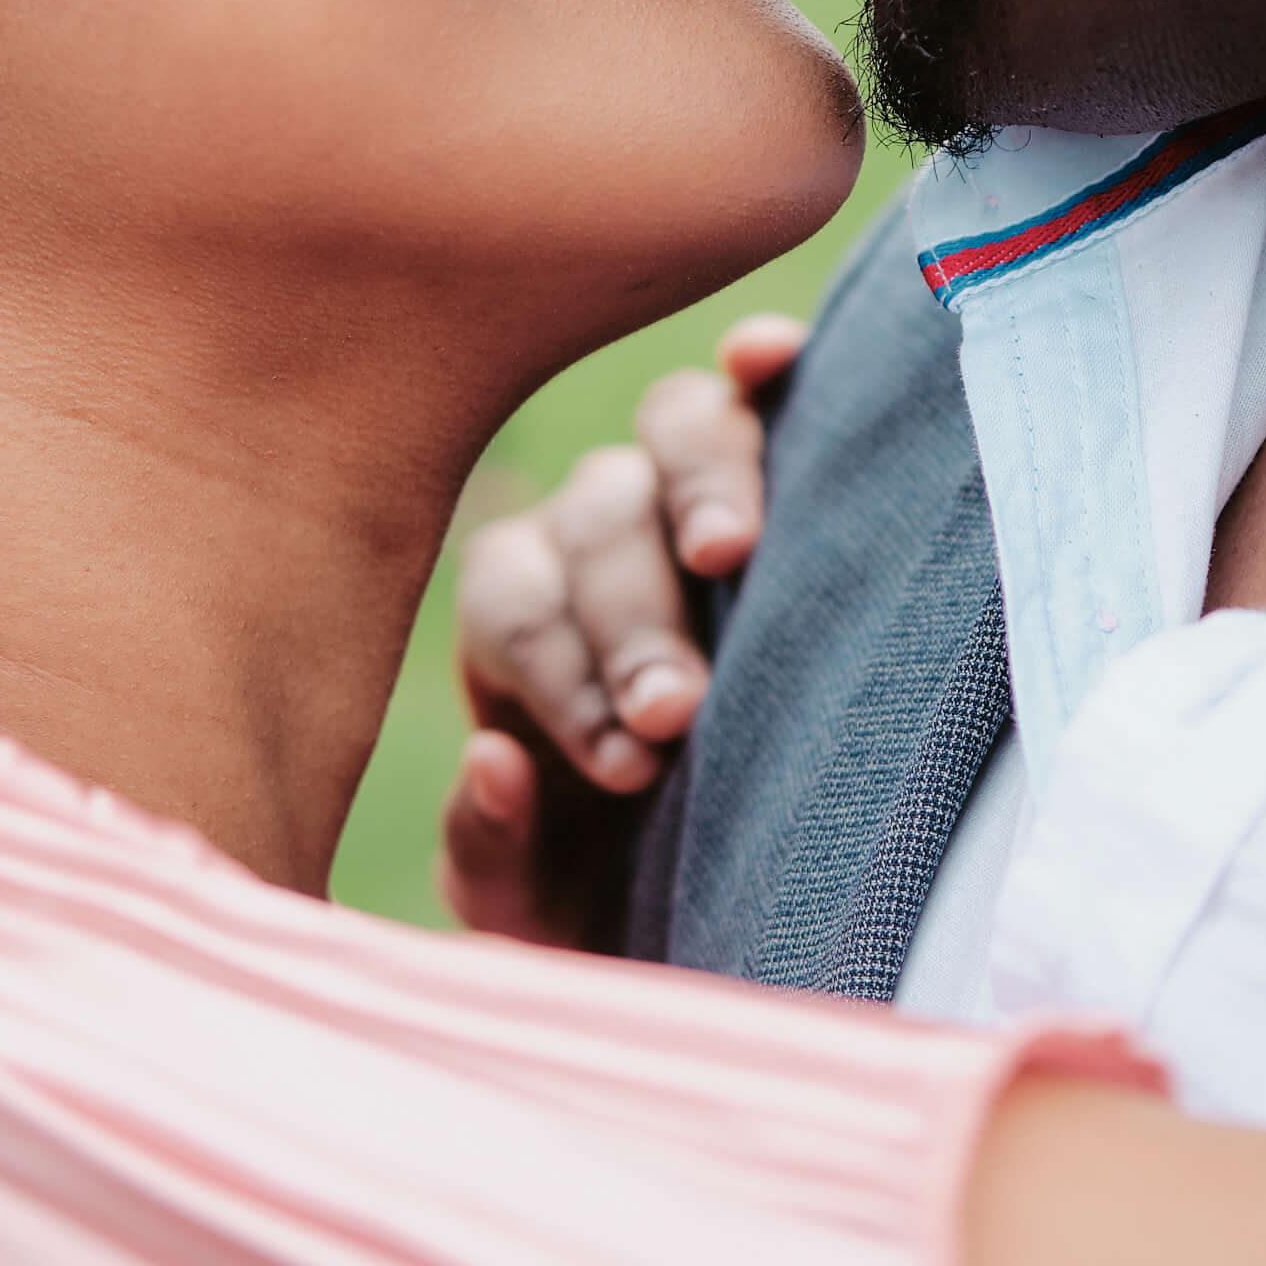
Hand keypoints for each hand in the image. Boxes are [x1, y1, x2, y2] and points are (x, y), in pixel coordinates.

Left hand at [437, 315, 806, 941]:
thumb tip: (490, 760)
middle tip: (677, 712)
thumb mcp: (528, 906)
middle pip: (594, 518)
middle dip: (632, 619)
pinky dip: (763, 365)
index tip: (626, 770)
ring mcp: (674, 485)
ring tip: (731, 554)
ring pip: (670, 427)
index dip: (564, 679)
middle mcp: (585, 532)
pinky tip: (775, 360)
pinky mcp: (763, 464)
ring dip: (700, 484)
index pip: (515, 606)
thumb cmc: (608, 890)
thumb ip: (489, 848)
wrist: (702, 881)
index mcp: (516, 623)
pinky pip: (751, 390)